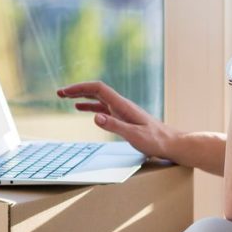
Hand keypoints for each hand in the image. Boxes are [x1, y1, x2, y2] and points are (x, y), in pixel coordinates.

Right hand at [56, 81, 177, 159]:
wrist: (171, 143)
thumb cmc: (156, 141)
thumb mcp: (134, 135)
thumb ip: (114, 126)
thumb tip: (95, 117)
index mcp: (123, 105)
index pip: (98, 89)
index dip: (80, 88)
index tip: (66, 92)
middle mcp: (121, 104)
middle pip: (96, 91)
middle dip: (77, 90)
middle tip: (59, 92)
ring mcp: (122, 110)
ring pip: (98, 98)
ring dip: (81, 96)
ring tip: (66, 98)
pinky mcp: (123, 117)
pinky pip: (103, 108)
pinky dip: (90, 106)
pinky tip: (82, 109)